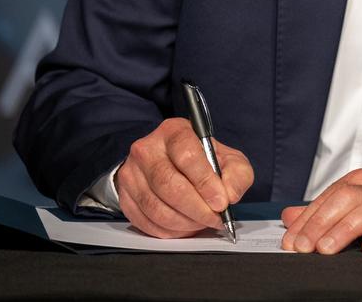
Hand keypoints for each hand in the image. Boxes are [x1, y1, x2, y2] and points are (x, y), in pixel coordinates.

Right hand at [116, 117, 254, 238]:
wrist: (171, 164)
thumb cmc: (203, 161)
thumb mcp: (229, 160)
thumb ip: (237, 174)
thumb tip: (229, 195)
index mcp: (174, 131)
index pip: (187, 156)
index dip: (205, 182)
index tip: (220, 202)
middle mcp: (147, 149)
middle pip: (168, 184)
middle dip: (196, 208)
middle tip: (214, 218)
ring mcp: (131, 173)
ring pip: (156, 206)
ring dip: (184, 222)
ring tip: (202, 222)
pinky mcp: (124, 197)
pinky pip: (146, 222)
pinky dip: (169, 231)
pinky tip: (185, 227)